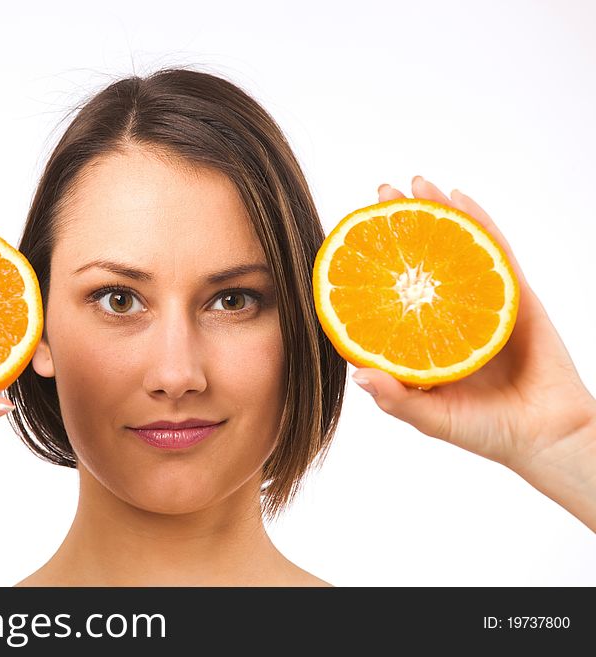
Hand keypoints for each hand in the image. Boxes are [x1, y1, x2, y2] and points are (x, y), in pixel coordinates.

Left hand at [351, 176, 595, 478]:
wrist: (548, 436)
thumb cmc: (487, 432)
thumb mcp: (433, 418)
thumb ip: (397, 399)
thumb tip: (357, 374)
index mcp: (421, 339)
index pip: (391, 293)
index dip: (373, 264)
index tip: (349, 234)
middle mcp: (446, 315)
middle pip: (420, 260)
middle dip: (400, 224)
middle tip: (381, 192)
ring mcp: (480, 302)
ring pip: (455, 248)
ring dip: (437, 211)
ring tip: (416, 181)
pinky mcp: (514, 297)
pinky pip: (495, 252)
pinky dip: (479, 223)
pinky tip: (461, 198)